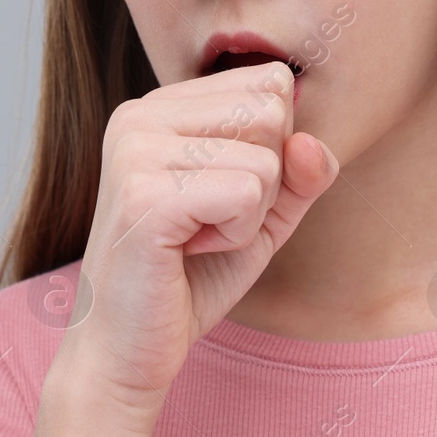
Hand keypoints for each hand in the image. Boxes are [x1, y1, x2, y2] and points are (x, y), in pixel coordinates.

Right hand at [64, 61, 337, 405]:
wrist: (127, 351)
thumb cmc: (190, 278)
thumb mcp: (263, 215)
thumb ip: (301, 172)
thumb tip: (310, 143)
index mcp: (159, 106)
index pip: (268, 85)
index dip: (271, 152)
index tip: (219, 196)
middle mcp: (140, 115)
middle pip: (271, 113)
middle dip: (265, 183)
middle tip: (209, 223)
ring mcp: (136, 150)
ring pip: (266, 159)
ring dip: (250, 216)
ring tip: (196, 239)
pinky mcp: (144, 195)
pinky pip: (248, 194)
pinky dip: (237, 235)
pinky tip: (189, 251)